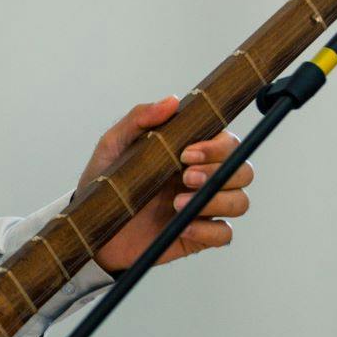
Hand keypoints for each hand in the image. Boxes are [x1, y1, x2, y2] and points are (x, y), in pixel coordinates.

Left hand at [81, 95, 253, 272]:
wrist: (92, 224)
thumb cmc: (106, 181)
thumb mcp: (114, 145)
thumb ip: (139, 118)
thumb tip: (172, 101)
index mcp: (190, 153)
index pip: (228, 143)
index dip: (218, 146)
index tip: (187, 152)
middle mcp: (203, 179)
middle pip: (243, 170)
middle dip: (219, 172)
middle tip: (184, 176)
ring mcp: (202, 207)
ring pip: (240, 202)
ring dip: (216, 201)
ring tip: (176, 203)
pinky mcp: (197, 236)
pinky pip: (224, 234)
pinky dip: (208, 230)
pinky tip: (184, 227)